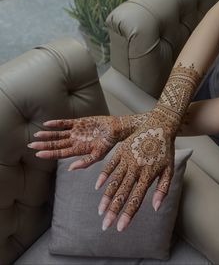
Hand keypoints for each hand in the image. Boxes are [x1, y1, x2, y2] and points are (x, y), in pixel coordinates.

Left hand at [27, 114, 147, 170]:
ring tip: (36, 135)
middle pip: (56, 143)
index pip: (60, 153)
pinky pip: (65, 123)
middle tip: (30, 145)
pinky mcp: (79, 122)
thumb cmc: (109, 143)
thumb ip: (86, 162)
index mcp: (78, 150)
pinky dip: (56, 123)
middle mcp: (75, 141)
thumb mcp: (99, 155)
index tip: (38, 155)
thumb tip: (71, 169)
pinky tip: (47, 123)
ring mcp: (76, 131)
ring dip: (48, 134)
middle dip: (44, 145)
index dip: (49, 154)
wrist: (115, 129)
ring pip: (58, 134)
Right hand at [95, 105, 180, 231]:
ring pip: (114, 182)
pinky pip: (110, 165)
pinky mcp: (120, 151)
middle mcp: (135, 170)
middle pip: (122, 194)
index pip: (136, 200)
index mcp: (148, 175)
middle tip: (105, 226)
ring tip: (100, 211)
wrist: (159, 126)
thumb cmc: (165, 150)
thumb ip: (162, 189)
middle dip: (113, 212)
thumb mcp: (169, 170)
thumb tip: (156, 208)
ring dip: (107, 198)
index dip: (127, 215)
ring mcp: (126, 160)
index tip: (119, 228)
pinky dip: (103, 176)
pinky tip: (97, 187)